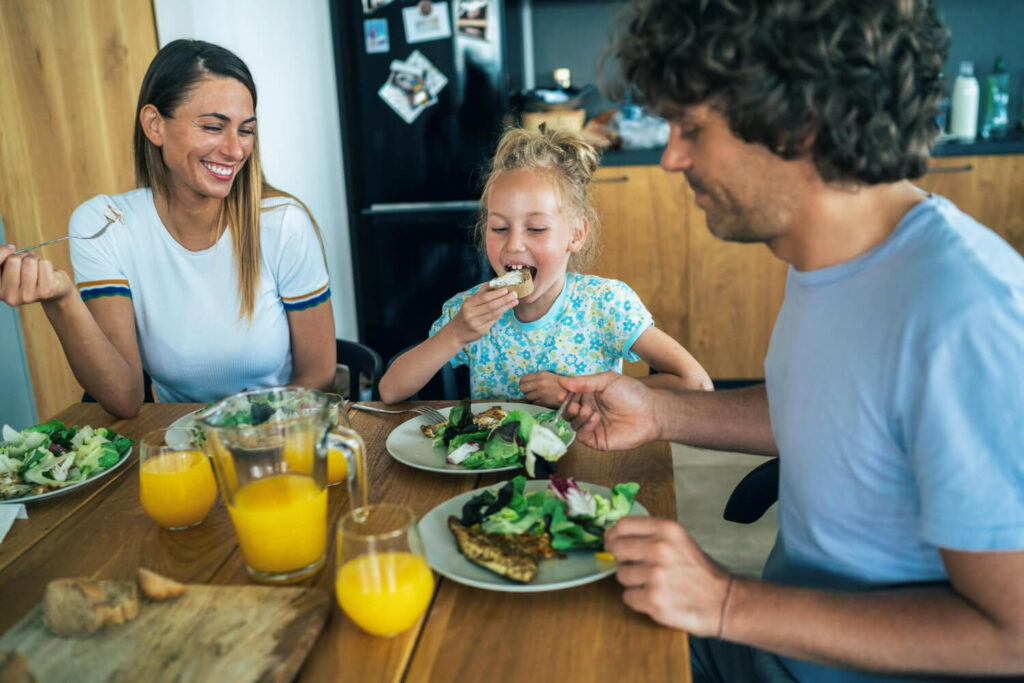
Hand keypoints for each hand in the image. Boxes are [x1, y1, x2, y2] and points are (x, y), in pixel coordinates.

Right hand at [0, 245, 72, 305]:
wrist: (53, 289)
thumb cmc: (26, 273)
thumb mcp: (8, 266)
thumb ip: (2, 257)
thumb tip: (10, 248)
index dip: (2, 251)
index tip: (11, 248)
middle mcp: (9, 297)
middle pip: (13, 260)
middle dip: (22, 255)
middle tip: (26, 262)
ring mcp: (27, 297)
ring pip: (29, 261)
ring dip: (34, 259)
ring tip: (36, 267)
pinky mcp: (44, 292)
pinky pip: (44, 264)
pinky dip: (45, 262)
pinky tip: (46, 272)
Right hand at [451, 286, 517, 344]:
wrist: (457, 332)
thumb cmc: (466, 313)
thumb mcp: (470, 302)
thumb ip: (482, 292)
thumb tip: (496, 280)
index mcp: (468, 304)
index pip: (484, 298)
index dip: (496, 293)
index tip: (506, 289)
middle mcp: (471, 314)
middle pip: (491, 306)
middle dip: (504, 300)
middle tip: (514, 294)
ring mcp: (476, 324)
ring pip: (494, 314)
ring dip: (506, 307)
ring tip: (515, 301)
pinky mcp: (481, 331)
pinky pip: (493, 321)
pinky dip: (501, 313)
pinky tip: (507, 308)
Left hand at [519, 371, 562, 406]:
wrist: (570, 393)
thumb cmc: (560, 383)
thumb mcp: (549, 375)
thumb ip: (537, 378)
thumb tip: (526, 382)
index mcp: (540, 375)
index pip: (523, 379)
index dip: (522, 382)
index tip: (525, 384)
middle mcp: (539, 384)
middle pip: (522, 388)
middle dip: (525, 390)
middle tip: (529, 391)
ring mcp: (541, 394)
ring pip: (528, 397)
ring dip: (531, 396)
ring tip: (538, 395)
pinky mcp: (543, 402)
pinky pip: (535, 402)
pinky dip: (537, 401)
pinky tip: (543, 399)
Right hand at [556, 372, 659, 450]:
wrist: (650, 412)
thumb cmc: (632, 393)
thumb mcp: (607, 381)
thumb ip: (584, 382)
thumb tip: (561, 380)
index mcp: (590, 395)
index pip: (569, 396)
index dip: (564, 395)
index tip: (562, 394)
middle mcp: (589, 410)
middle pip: (568, 411)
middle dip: (569, 407)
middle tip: (576, 405)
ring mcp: (593, 426)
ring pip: (573, 423)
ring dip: (578, 416)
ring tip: (590, 410)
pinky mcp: (597, 440)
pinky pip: (582, 436)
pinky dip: (584, 427)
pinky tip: (595, 418)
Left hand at [606, 516, 732, 636]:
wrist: (722, 601)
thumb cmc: (699, 570)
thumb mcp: (680, 540)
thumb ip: (650, 534)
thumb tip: (614, 535)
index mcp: (667, 530)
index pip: (623, 525)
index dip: (613, 534)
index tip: (612, 541)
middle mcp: (660, 549)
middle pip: (616, 548)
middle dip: (621, 558)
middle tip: (634, 565)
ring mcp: (656, 576)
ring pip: (621, 575)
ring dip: (632, 581)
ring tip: (653, 583)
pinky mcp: (653, 600)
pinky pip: (628, 597)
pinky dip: (638, 599)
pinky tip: (655, 597)